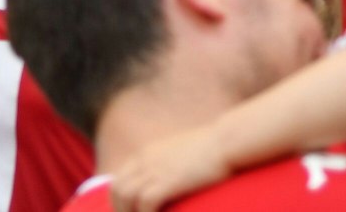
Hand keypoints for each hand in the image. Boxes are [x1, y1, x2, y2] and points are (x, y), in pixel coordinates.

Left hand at [107, 125, 237, 211]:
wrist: (228, 140)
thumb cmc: (215, 149)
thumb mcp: (183, 154)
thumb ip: (171, 166)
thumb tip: (174, 180)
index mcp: (148, 154)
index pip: (120, 180)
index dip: (121, 201)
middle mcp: (146, 160)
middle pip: (117, 189)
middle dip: (121, 211)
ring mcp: (155, 169)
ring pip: (125, 197)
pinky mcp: (167, 181)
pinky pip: (145, 203)